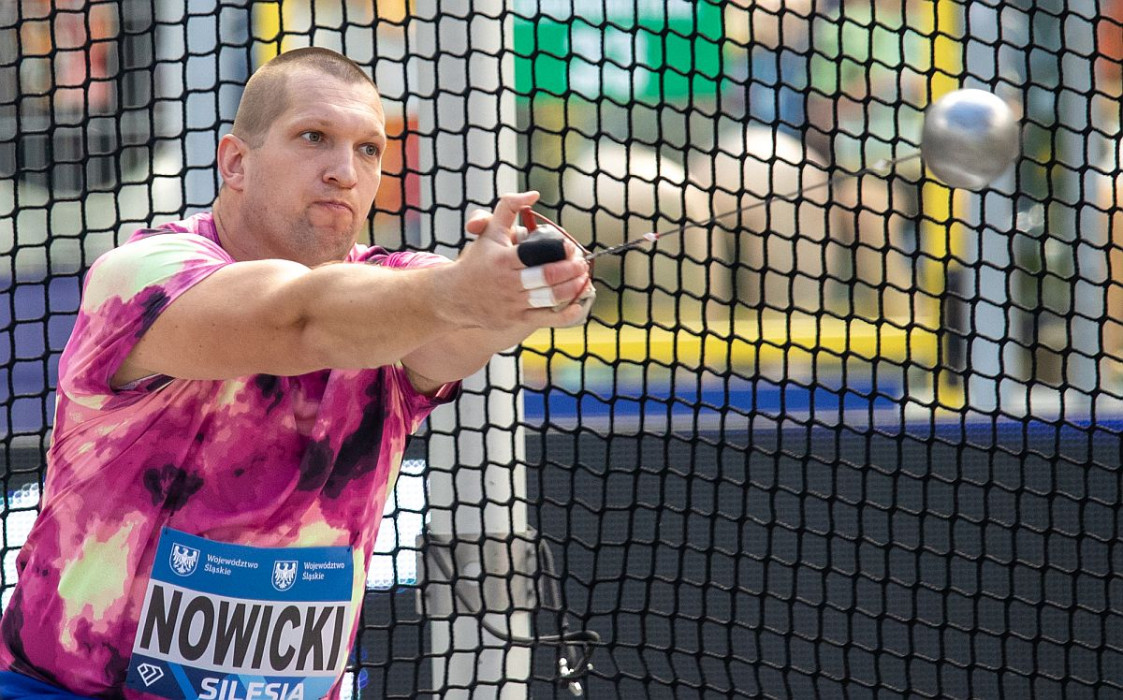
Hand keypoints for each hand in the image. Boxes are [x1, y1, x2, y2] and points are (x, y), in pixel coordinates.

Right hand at [447, 192, 591, 329]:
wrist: (454, 296)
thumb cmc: (478, 260)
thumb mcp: (489, 230)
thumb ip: (509, 206)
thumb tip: (534, 194)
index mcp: (503, 260)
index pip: (536, 254)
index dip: (559, 251)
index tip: (570, 247)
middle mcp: (508, 283)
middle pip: (547, 277)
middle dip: (571, 270)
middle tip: (582, 263)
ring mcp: (512, 303)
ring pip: (549, 297)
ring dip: (572, 288)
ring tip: (582, 278)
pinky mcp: (515, 320)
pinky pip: (546, 318)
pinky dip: (565, 313)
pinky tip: (579, 305)